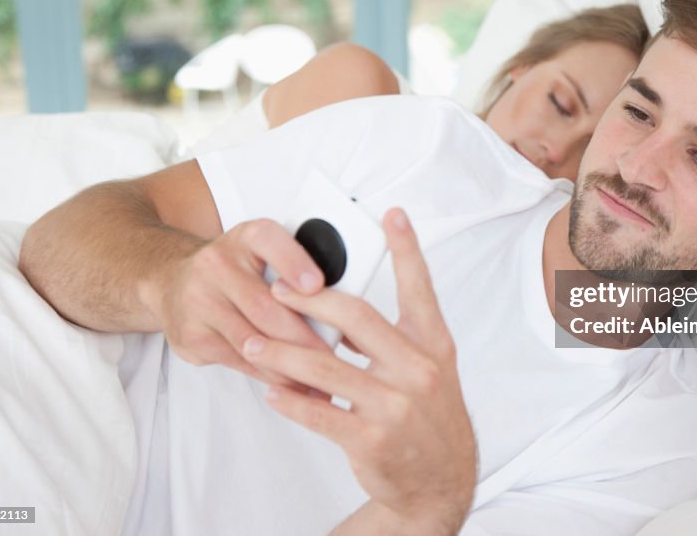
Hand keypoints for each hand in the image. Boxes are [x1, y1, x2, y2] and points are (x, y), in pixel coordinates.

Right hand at [144, 218, 332, 384]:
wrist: (172, 281)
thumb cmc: (236, 268)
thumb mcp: (265, 252)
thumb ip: (297, 269)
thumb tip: (343, 303)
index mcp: (247, 236)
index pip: (270, 241)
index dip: (294, 263)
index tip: (316, 284)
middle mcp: (218, 264)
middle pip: (265, 306)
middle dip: (303, 336)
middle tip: (333, 357)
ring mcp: (200, 300)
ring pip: (252, 340)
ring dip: (289, 364)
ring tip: (320, 379)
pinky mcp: (192, 335)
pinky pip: (239, 361)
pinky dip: (270, 376)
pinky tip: (293, 385)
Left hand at [242, 208, 477, 534]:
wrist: (442, 481)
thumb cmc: (431, 418)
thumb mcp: (433, 370)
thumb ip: (398, 338)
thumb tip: (344, 312)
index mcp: (434, 346)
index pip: (420, 288)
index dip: (407, 249)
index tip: (392, 213)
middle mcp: (418, 370)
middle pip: (357, 317)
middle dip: (310, 300)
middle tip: (277, 290)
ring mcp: (395, 406)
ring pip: (326, 368)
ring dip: (283, 354)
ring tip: (255, 345)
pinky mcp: (372, 440)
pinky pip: (320, 413)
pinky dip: (291, 402)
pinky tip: (273, 393)